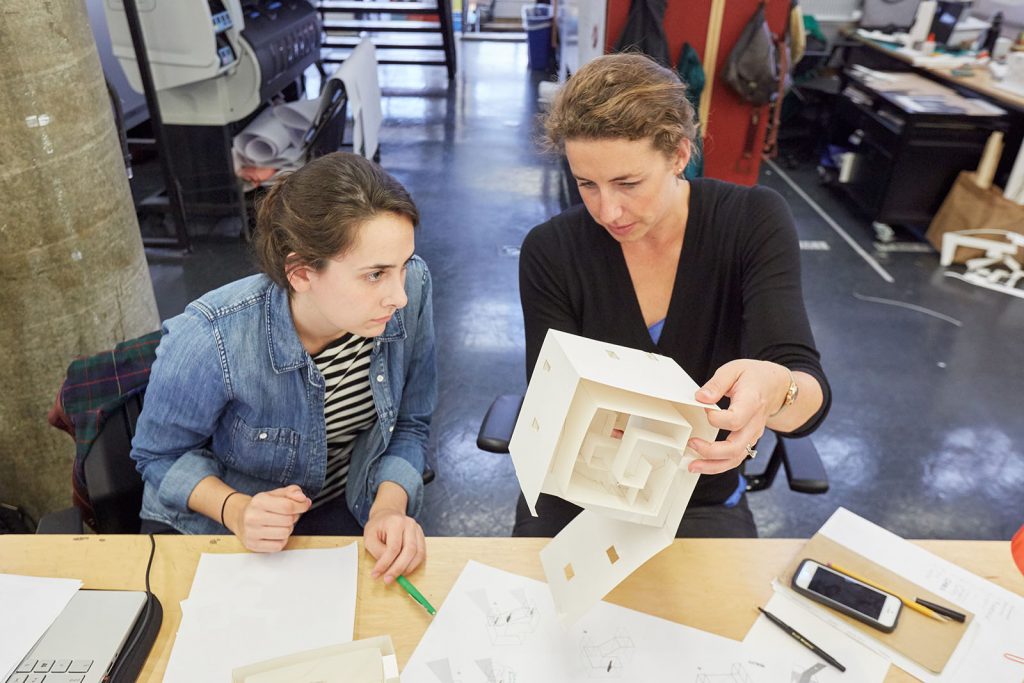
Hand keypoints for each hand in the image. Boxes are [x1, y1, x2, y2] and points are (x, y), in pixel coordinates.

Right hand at [227, 484, 310, 552]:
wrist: (240, 517)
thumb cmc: (261, 506)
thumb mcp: (275, 494)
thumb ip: (292, 492)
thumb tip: (303, 499)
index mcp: (259, 501)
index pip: (287, 506)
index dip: (301, 506)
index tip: (304, 505)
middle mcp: (253, 517)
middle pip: (288, 521)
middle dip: (293, 518)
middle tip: (287, 516)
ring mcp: (252, 532)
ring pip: (285, 534)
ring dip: (287, 529)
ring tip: (280, 525)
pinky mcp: (253, 545)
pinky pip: (278, 546)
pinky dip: (281, 540)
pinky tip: (275, 534)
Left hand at [363, 482, 425, 583]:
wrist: (387, 515)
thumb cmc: (377, 527)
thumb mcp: (369, 538)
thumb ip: (378, 552)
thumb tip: (387, 567)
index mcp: (396, 522)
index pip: (393, 547)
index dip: (385, 563)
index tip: (376, 574)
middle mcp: (410, 524)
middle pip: (409, 551)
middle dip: (398, 569)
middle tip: (387, 580)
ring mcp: (418, 530)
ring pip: (418, 554)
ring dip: (407, 569)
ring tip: (396, 576)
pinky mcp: (421, 537)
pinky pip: (421, 554)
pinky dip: (413, 565)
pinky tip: (404, 570)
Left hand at [686, 359, 788, 474]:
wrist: (776, 386)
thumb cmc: (755, 377)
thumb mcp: (735, 369)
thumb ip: (717, 384)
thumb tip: (701, 397)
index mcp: (751, 403)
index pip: (735, 420)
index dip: (716, 418)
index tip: (704, 409)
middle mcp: (754, 423)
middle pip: (736, 447)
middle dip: (711, 451)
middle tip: (692, 443)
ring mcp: (752, 435)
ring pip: (736, 458)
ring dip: (713, 465)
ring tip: (692, 465)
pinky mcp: (748, 440)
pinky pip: (735, 458)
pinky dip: (718, 465)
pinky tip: (702, 464)